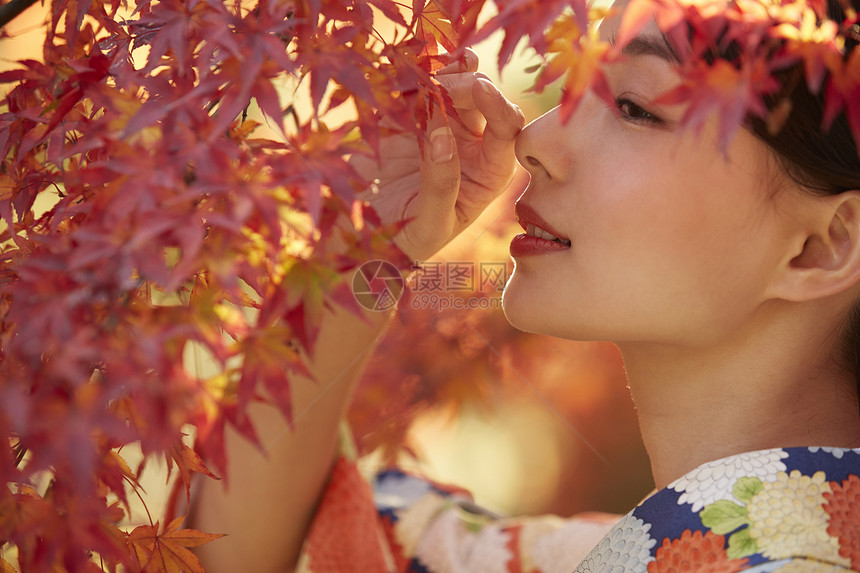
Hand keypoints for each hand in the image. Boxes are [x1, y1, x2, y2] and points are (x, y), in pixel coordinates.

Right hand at [351, 50, 524, 262]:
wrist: (364, 241)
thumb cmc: (407, 243)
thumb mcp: (430, 226)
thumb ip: (441, 185)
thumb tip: (440, 135)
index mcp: (489, 171)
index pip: (507, 131)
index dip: (498, 106)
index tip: (478, 88)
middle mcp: (470, 144)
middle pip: (480, 100)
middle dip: (464, 85)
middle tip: (436, 84)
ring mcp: (438, 127)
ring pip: (449, 87)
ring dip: (441, 71)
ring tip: (426, 67)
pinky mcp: (405, 120)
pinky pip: (412, 89)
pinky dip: (410, 74)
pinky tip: (406, 64)